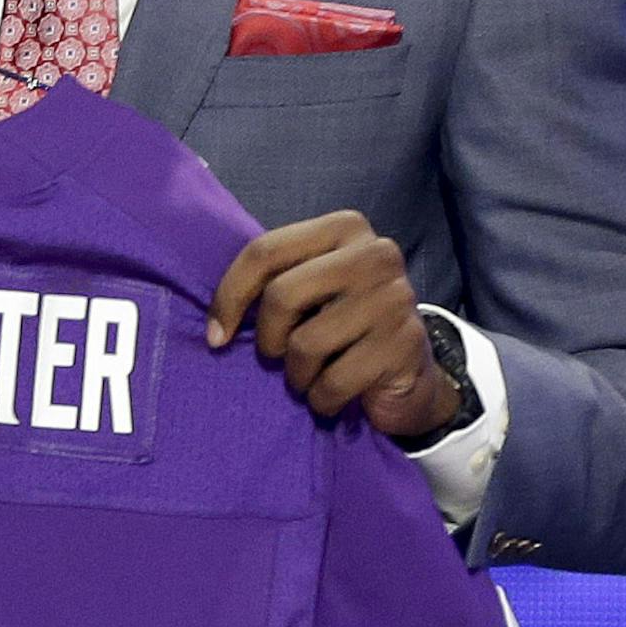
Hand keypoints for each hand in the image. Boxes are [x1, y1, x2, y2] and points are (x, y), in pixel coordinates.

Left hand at [205, 210, 459, 435]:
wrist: (410, 377)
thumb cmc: (342, 327)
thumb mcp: (307, 291)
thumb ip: (270, 283)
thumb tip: (215, 328)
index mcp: (345, 227)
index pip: (264, 251)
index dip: (229, 297)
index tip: (216, 336)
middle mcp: (376, 254)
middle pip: (282, 295)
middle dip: (268, 338)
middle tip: (278, 357)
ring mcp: (396, 298)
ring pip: (306, 343)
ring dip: (297, 375)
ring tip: (310, 377)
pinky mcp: (406, 344)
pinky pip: (334, 381)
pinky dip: (322, 398)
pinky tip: (331, 396)